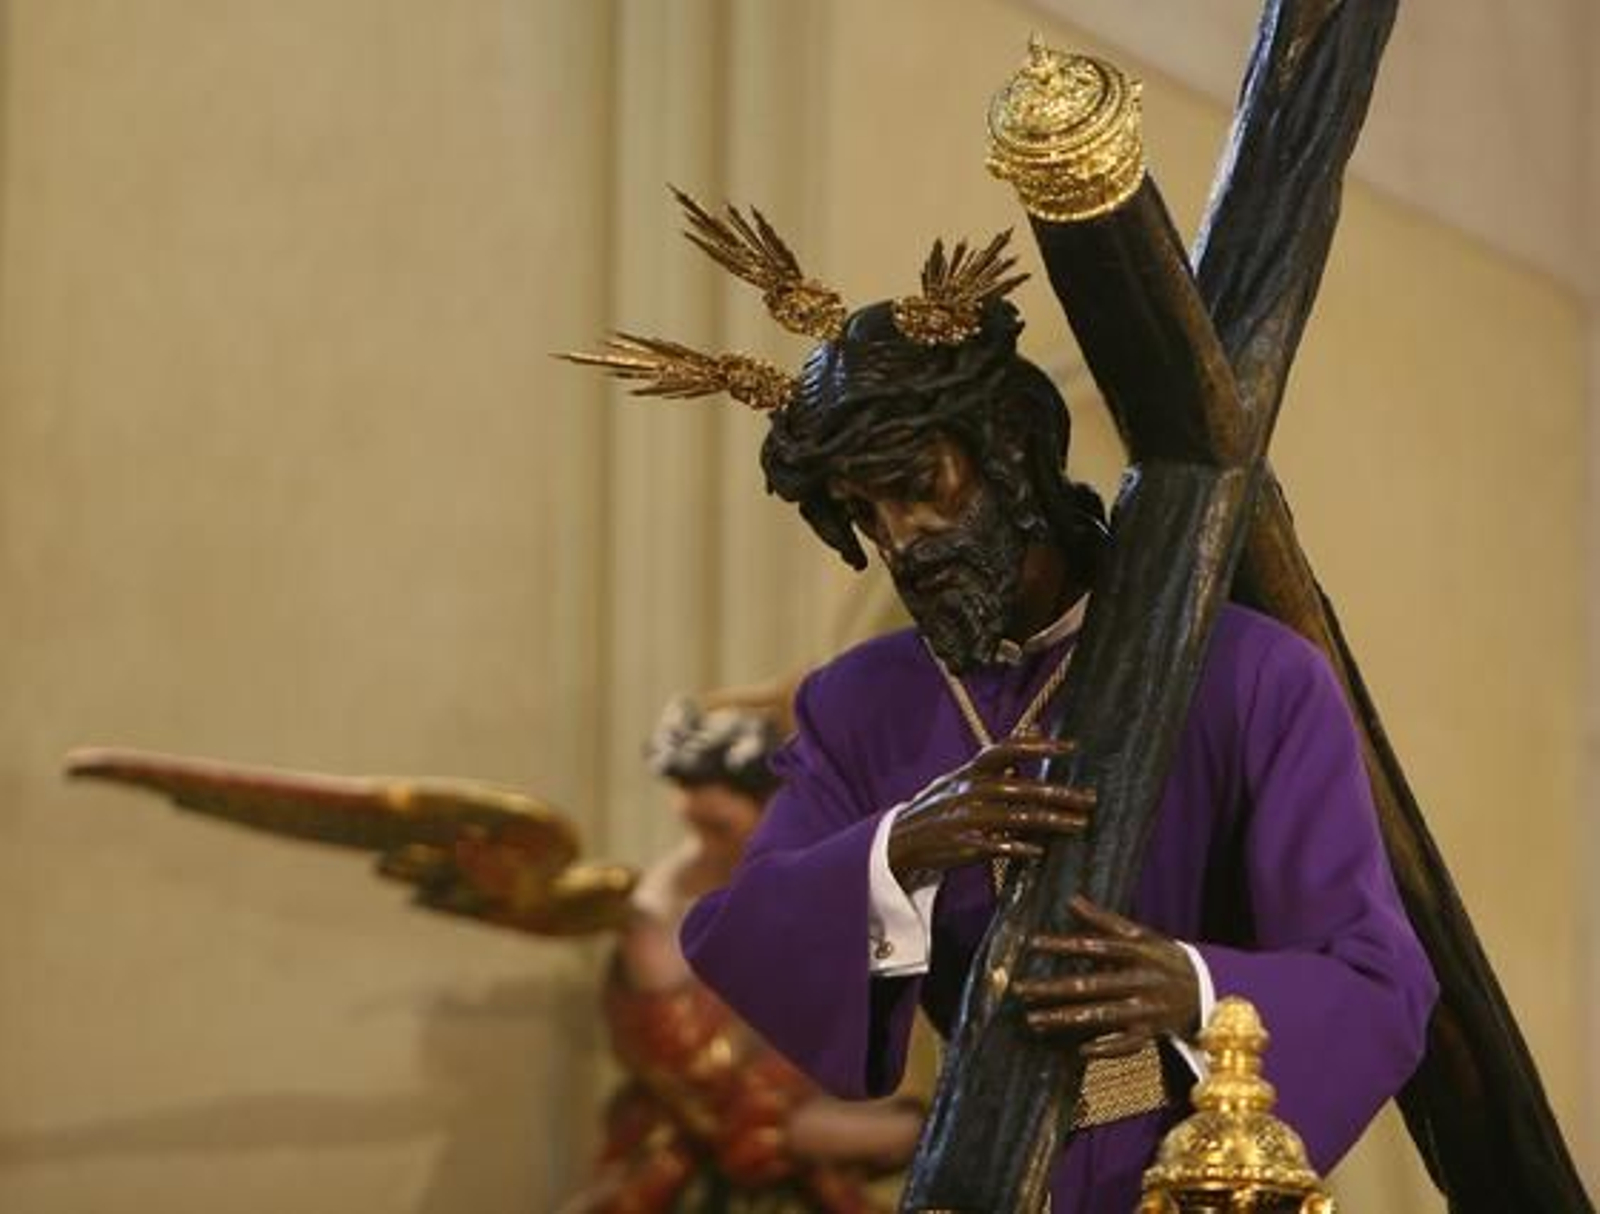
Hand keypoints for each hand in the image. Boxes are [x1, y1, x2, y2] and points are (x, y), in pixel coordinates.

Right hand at [886, 737, 1093, 890]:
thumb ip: (1003, 755)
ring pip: (1016, 818)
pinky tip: (1041, 851)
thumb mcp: (966, 774)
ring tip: (1080, 825)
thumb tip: (1037, 726)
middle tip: (1090, 798)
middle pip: (1020, 788)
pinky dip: (1020, 848)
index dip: (1037, 747)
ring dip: (1051, 822)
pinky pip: (998, 846)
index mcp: (970, 771)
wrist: (901, 839)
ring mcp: (966, 819)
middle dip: (1058, 793)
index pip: (1005, 750)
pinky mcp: (964, 845)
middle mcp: (970, 791)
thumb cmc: (942, 804)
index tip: (1071, 748)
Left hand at [1013, 895, 1198, 1058]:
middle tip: (1020, 990)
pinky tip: (1077, 1049)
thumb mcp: (1140, 934)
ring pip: (1101, 1016)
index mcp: (1137, 952)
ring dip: (1065, 1019)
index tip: (1032, 944)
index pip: (1094, 946)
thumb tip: (1071, 900)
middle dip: (1053, 989)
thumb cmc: (1162, 956)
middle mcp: (1140, 980)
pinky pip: (1126, 1045)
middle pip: (1091, 986)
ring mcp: (1146, 1009)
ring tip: (1033, 1020)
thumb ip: (1104, 920)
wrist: (1204, 988)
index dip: (1063, 945)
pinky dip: (1104, 1047)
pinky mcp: (1151, 1033)